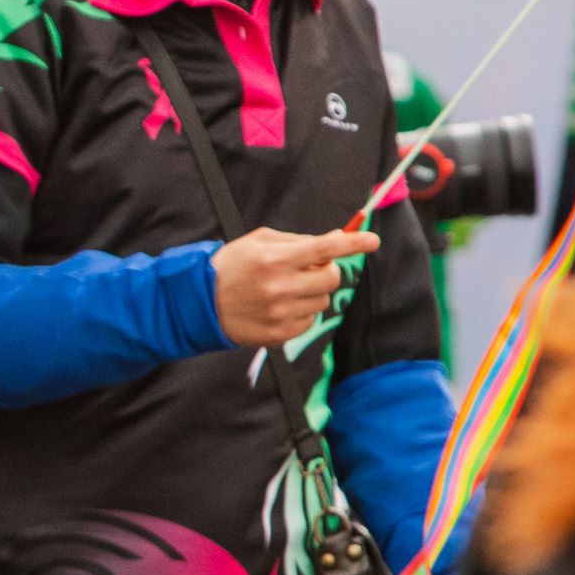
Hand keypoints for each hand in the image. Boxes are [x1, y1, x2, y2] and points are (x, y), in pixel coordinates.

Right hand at [213, 225, 375, 348]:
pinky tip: (279, 307)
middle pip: (331, 278)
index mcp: (276, 259)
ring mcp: (281, 313)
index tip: (373, 241)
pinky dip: (301, 313)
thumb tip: (335, 241)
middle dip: (326, 271)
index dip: (353, 243)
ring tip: (285, 290)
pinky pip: (310, 322)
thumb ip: (298, 241)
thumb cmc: (233, 265)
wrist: (201, 302)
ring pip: (322, 301)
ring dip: (311, 293)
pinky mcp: (279, 334)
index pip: (325, 248)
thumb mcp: (259, 242)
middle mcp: (280, 287)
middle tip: (309, 269)